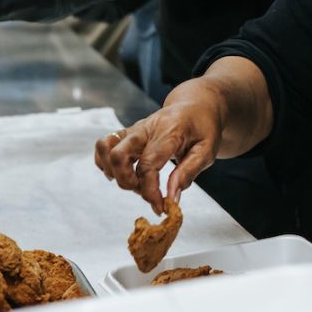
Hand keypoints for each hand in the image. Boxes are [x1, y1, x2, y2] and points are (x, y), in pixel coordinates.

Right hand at [94, 91, 225, 214]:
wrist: (196, 104)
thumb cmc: (204, 128)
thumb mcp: (207, 151)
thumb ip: (188, 173)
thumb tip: (172, 198)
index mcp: (169, 131)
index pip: (148, 164)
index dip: (150, 191)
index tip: (160, 207)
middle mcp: (146, 128)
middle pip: (118, 155)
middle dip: (126, 182)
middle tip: (146, 192)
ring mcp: (134, 129)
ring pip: (105, 147)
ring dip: (114, 173)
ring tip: (136, 182)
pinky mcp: (127, 132)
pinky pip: (104, 145)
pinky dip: (106, 163)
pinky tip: (125, 173)